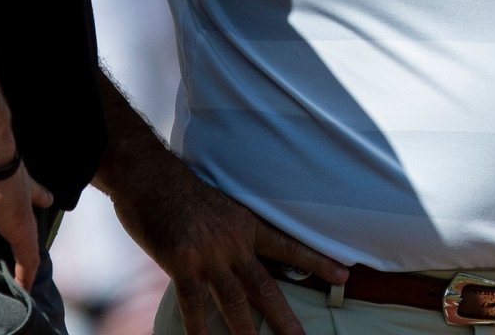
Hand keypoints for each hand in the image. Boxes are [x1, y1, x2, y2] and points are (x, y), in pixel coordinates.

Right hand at [0, 125, 53, 288]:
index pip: (14, 176)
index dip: (24, 183)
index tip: (34, 190)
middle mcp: (16, 189)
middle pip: (32, 200)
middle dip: (34, 205)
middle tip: (35, 215)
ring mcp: (20, 211)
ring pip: (30, 234)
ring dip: (28, 247)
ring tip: (27, 262)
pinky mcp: (20, 229)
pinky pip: (27, 258)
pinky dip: (26, 273)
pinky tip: (25, 288)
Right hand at [106, 156, 347, 334]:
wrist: (150, 175)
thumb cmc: (179, 189)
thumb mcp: (217, 207)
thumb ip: (231, 235)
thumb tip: (240, 260)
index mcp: (244, 224)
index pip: (287, 246)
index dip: (316, 262)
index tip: (344, 276)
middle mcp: (232, 241)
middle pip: (265, 287)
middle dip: (285, 319)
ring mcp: (208, 254)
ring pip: (235, 303)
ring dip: (246, 334)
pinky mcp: (182, 263)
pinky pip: (195, 305)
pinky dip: (199, 330)